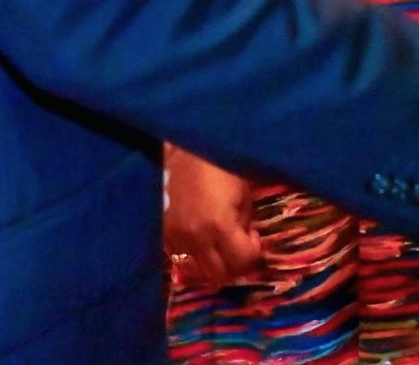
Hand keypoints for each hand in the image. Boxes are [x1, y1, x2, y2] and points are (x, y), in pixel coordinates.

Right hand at [163, 143, 261, 288]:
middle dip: (235, 264)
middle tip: (242, 245)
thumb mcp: (243, 193)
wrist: (186, 144)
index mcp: (218, 226)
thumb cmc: (222, 161)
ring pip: (200, 268)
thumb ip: (244, 223)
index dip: (253, 254)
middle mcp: (194, 238)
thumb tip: (247, 240)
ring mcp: (175, 237)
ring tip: (222, 238)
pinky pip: (183, 254)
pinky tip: (202, 231)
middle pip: (219, 274)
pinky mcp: (164, 232)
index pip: (241, 262)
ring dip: (215, 260)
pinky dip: (196, 250)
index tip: (255, 238)